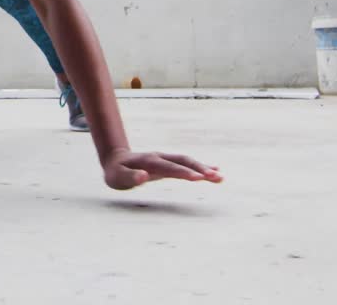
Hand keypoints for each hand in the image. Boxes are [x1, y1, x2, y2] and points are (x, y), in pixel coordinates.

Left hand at [103, 149, 222, 189]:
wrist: (116, 160)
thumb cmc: (116, 172)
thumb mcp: (118, 177)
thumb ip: (130, 177)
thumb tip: (144, 176)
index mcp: (149, 161)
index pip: (169, 167)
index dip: (183, 172)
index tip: (198, 178)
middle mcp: (161, 158)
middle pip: (183, 161)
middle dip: (200, 169)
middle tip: (217, 178)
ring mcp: (166, 159)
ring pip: (188, 162)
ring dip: (204, 168)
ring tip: (220, 177)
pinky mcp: (169, 164)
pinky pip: (187, 164)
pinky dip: (201, 167)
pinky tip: (214, 171)